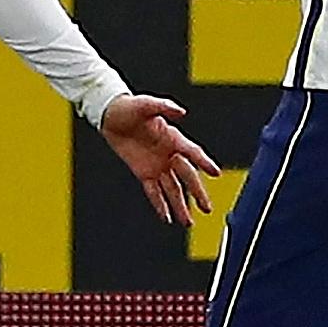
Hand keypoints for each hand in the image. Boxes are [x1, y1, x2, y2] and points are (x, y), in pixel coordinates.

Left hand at [100, 94, 221, 226]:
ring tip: (188, 222)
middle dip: (197, 193)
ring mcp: (157, 165)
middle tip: (207, 208)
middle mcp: (169, 154)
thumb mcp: (145, 104)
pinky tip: (167, 217)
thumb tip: (180, 111)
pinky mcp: (144, 172)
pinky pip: (154, 191)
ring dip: (180, 205)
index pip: (192, 152)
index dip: (204, 162)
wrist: (111, 116)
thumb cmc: (130, 107)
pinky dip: (160, 204)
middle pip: (187, 176)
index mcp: (172, 137)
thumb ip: (163, 107)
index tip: (216, 173)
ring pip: (172, 189)